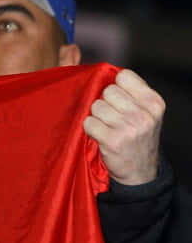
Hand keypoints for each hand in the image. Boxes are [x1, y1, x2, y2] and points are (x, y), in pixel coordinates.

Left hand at [83, 69, 164, 185]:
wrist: (140, 172)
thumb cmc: (138, 135)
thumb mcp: (145, 110)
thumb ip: (130, 90)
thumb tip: (99, 70)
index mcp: (154, 102)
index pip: (123, 76)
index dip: (116, 87)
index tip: (119, 100)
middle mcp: (144, 114)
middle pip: (107, 90)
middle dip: (105, 102)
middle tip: (112, 118)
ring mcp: (129, 128)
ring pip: (96, 106)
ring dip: (97, 116)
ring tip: (107, 127)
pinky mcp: (112, 141)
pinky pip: (88, 122)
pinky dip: (89, 128)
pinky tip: (100, 136)